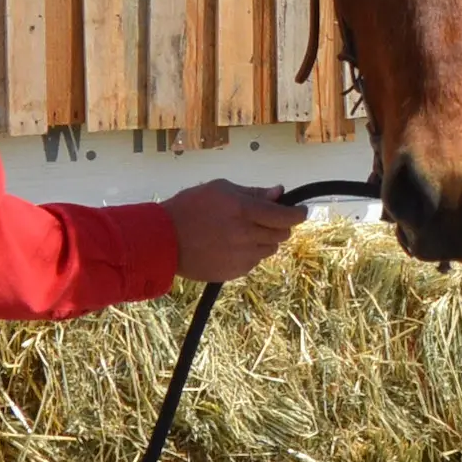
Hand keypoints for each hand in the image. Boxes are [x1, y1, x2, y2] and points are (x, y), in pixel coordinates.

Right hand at [162, 181, 306, 282]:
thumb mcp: (220, 190)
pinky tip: (229, 246)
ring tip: (241, 232)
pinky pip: (254, 262)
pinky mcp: (234, 272)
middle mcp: (246, 235)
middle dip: (279, 225)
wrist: (160, 240)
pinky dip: (249, 253)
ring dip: (264, 240)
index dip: (298, 214)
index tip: (301, 211)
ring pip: (270, 249)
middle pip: (282, 234)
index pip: (286, 216)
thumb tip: (280, 193)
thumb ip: (253, 193)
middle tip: (264, 219)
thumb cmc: (189, 208)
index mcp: (244, 210)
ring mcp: (241, 256)